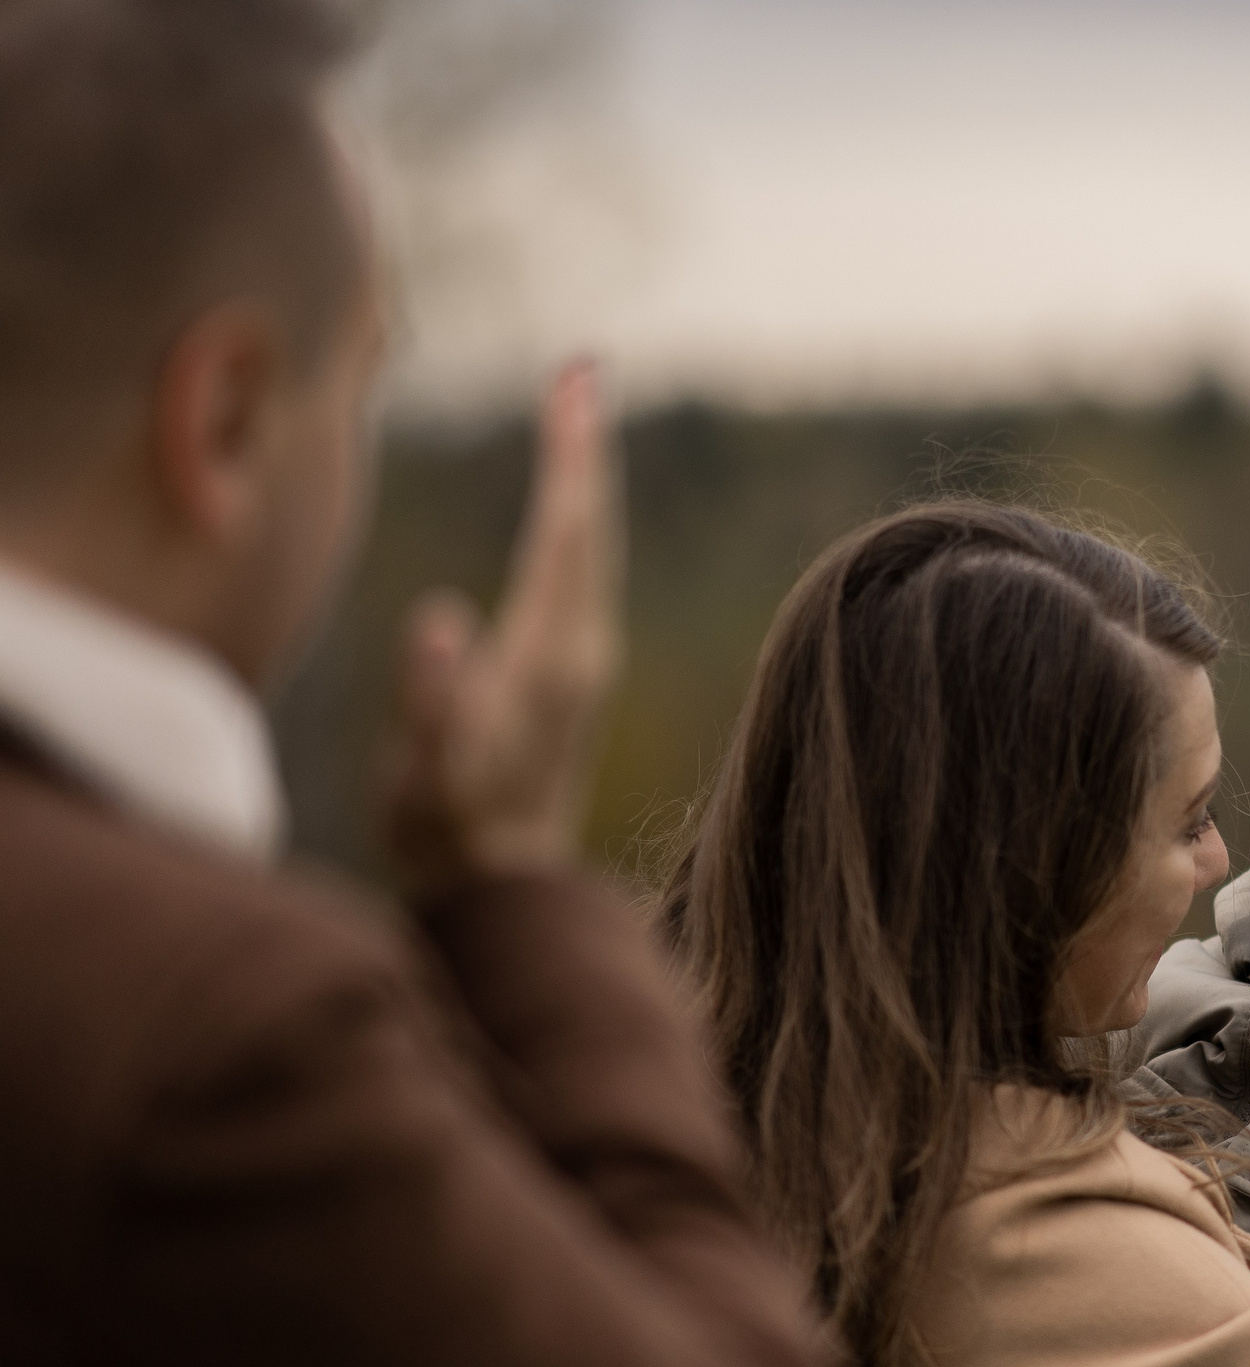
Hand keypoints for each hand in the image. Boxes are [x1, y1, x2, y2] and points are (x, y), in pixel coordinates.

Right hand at [383, 362, 623, 897]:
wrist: (499, 886)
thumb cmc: (448, 829)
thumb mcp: (430, 775)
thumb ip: (436, 702)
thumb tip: (443, 624)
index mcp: (551, 656)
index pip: (567, 536)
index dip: (570, 458)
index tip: (576, 385)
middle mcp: (581, 648)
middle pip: (589, 529)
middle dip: (584, 447)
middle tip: (583, 368)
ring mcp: (583, 658)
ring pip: (591, 548)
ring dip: (584, 476)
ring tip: (577, 407)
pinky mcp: (572, 670)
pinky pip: (578, 572)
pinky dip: (573, 520)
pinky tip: (566, 499)